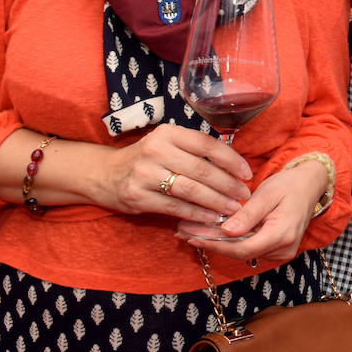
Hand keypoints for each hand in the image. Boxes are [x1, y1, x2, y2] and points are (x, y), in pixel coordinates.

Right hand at [98, 124, 253, 225]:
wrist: (104, 174)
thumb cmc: (146, 160)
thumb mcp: (167, 145)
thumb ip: (194, 151)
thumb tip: (234, 166)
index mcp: (168, 133)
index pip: (207, 144)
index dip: (231, 159)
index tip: (247, 173)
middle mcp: (156, 150)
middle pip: (202, 169)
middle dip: (228, 184)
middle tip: (245, 195)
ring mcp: (144, 174)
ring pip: (191, 189)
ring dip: (216, 202)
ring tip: (233, 209)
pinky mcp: (138, 196)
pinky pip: (175, 207)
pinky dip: (197, 214)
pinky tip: (212, 218)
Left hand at [185, 160, 328, 263]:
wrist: (310, 185)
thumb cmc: (290, 185)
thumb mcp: (268, 193)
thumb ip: (247, 214)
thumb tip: (225, 232)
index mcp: (282, 235)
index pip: (243, 249)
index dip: (216, 245)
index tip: (192, 236)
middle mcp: (282, 249)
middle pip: (239, 252)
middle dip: (210, 242)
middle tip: (183, 231)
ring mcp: (279, 252)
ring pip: (241, 251)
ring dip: (216, 241)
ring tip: (190, 229)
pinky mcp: (275, 249)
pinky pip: (248, 247)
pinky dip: (229, 240)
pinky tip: (209, 231)